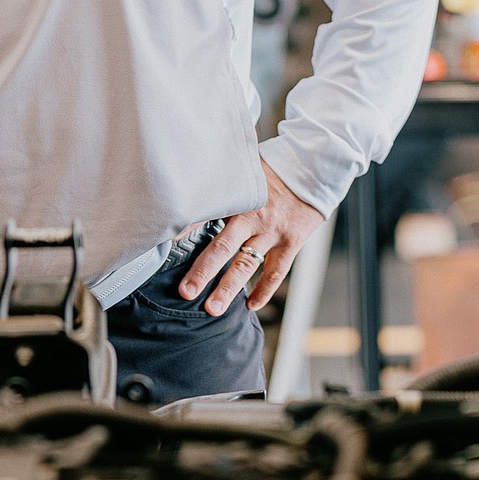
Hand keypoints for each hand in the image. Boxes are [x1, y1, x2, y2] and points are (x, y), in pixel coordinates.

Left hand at [178, 164, 323, 316]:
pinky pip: (276, 272)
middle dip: (204, 272)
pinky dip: (264, 290)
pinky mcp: (291, 243)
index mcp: (239, 197)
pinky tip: (250, 305)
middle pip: (224, 247)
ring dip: (229, 288)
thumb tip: (191, 183)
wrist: (312, 172)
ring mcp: (273, 232)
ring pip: (247, 265)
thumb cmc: (273, 171)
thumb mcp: (245, 170)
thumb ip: (223, 182)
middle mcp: (254, 217)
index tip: (166, 242)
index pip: (208, 212)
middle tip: (186, 291)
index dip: (187, 227)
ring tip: (212, 308)